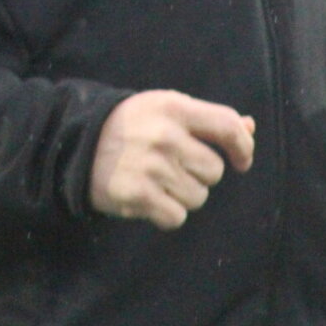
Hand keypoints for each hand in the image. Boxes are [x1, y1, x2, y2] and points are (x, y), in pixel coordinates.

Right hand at [90, 90, 254, 229]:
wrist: (75, 143)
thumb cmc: (131, 125)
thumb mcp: (165, 109)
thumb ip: (207, 120)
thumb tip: (250, 128)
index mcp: (174, 107)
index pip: (227, 126)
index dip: (244, 147)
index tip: (242, 161)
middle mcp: (166, 136)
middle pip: (214, 170)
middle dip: (200, 173)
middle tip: (174, 165)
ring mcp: (152, 167)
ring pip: (198, 197)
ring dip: (184, 194)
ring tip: (158, 180)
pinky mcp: (139, 196)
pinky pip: (177, 217)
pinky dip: (167, 213)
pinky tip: (149, 197)